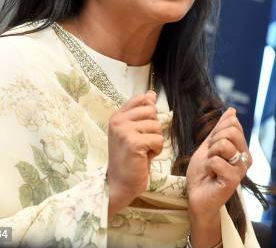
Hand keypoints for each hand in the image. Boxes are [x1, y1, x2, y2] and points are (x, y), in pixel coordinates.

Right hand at [107, 90, 162, 217]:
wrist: (119, 184)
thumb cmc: (129, 158)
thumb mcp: (133, 131)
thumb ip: (141, 113)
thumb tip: (152, 93)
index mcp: (117, 116)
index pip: (142, 99)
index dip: (150, 112)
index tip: (143, 127)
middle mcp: (118, 121)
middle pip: (152, 111)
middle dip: (154, 129)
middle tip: (142, 143)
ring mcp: (124, 131)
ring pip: (157, 126)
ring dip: (155, 141)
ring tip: (142, 151)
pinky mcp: (133, 143)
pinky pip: (158, 140)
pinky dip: (156, 151)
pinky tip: (144, 158)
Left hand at [186, 108, 251, 226]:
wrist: (196, 196)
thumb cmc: (203, 173)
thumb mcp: (209, 145)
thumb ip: (220, 129)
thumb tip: (232, 110)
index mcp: (242, 148)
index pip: (233, 123)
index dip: (216, 131)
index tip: (212, 147)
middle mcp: (245, 158)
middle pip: (231, 131)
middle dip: (214, 141)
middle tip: (211, 157)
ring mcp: (241, 169)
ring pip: (224, 144)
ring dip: (210, 154)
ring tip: (211, 166)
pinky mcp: (233, 180)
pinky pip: (217, 161)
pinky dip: (208, 166)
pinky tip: (211, 176)